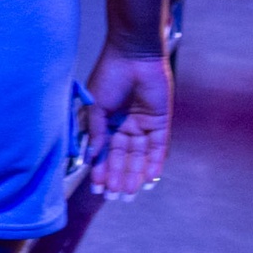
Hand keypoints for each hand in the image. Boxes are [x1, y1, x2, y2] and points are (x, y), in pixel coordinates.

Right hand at [80, 48, 171, 197]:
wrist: (133, 55)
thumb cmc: (109, 76)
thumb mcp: (96, 107)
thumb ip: (95, 132)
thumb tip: (90, 157)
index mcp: (109, 122)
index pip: (106, 151)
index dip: (102, 170)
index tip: (97, 187)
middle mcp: (127, 126)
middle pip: (123, 157)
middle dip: (118, 177)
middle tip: (114, 197)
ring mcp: (144, 125)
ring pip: (139, 156)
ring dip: (133, 175)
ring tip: (127, 194)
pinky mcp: (161, 122)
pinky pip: (158, 148)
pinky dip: (154, 164)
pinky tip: (147, 180)